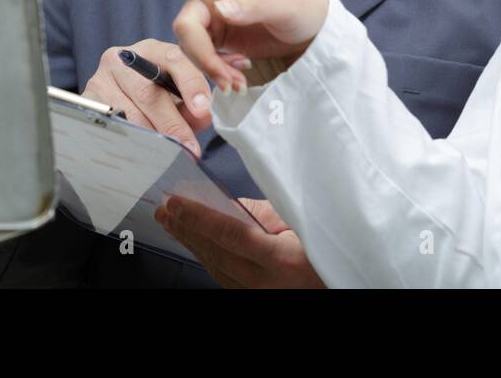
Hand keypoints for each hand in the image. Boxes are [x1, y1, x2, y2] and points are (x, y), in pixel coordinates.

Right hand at [81, 38, 211, 156]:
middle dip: (172, 124)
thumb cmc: (156, 92)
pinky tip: (141, 153)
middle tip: (189, 148)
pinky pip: (110, 126)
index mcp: (153, 49)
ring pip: (129, 114)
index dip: (191, 84)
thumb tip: (204, 118)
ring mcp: (101, 78)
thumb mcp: (176, 91)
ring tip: (169, 155)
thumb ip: (191, 102)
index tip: (204, 110)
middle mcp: (123, 59)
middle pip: (149, 93)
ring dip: (152, 139)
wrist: (119, 93)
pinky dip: (129, 142)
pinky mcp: (88, 100)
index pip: (174, 59)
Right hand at [90, 0, 328, 88]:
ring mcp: (213, 21)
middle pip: (184, 28)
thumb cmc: (303, 7)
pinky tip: (238, 81)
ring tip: (239, 84)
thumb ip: (253, 7)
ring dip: (211, 71)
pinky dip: (218, 75)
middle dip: (201, 58)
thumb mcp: (285, 5)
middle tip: (229, 82)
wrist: (316, 32)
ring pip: (191, 49)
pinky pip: (204, 60)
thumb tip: (221, 10)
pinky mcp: (219, 42)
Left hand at [154, 195, 325, 288]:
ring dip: (192, 243)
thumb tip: (229, 205)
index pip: (231, 235)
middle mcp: (267, 284)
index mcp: (282, 260)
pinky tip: (195, 243)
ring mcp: (258, 295)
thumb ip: (266, 214)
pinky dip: (206, 257)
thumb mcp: (303, 222)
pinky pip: (224, 277)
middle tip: (164, 209)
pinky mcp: (253, 297)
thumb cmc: (324, 248)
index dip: (200, 218)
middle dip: (187, 229)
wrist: (336, 281)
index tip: (177, 202)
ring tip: (171, 222)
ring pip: (216, 268)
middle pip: (217, 254)